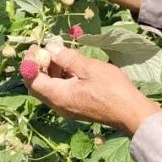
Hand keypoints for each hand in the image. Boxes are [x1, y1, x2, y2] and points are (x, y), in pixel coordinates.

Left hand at [24, 48, 160, 135]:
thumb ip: (67, 58)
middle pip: (38, 86)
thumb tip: (52, 49)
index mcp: (58, 96)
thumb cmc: (112, 89)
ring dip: (51, 71)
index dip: (29, 63)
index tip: (36, 47)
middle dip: (38, 66)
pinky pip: (61, 92)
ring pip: (50, 88)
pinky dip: (61, 78)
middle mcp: (59, 105)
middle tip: (45, 48)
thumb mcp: (90, 68)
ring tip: (61, 53)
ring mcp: (68, 108)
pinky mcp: (77, 107)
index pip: (32, 80)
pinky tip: (71, 65)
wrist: (132, 113)